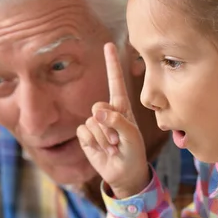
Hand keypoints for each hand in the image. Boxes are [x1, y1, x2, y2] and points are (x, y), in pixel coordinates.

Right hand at [77, 43, 148, 198]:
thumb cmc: (133, 152)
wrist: (124, 173)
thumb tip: (96, 112)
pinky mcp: (86, 136)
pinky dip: (94, 143)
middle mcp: (107, 112)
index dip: (111, 64)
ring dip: (104, 139)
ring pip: (92, 123)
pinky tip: (103, 150)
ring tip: (114, 147)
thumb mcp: (132, 136)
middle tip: (119, 141)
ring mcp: (95, 124)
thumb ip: (117, 122)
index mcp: (121, 108)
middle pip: (99, 108)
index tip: (108, 45)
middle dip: (109, 127)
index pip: (115, 82)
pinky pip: (84, 133)